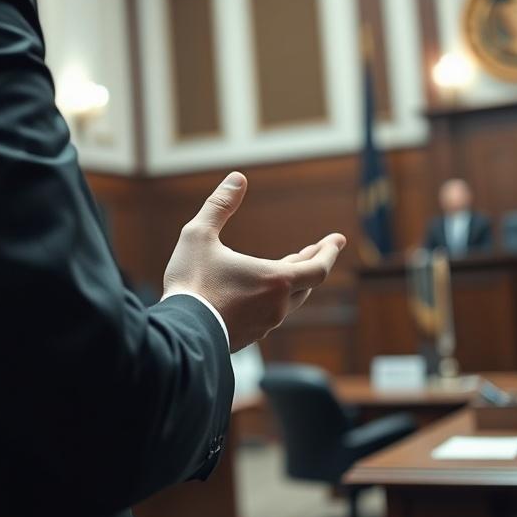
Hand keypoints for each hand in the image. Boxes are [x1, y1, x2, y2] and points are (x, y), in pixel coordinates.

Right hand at [162, 172, 346, 351]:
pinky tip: (259, 296)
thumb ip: (219, 205)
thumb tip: (237, 178)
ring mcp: (264, 325)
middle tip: (316, 250)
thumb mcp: (199, 235)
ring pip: (288, 302)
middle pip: (306, 285)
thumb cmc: (191, 282)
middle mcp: (277, 305)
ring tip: (289, 269)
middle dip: (312, 264)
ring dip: (292, 282)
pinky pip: (269, 316)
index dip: (329, 252)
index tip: (338, 240)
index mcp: (275, 280)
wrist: (178, 333)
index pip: (318, 268)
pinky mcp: (248, 338)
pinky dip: (272, 299)